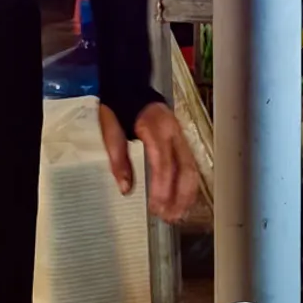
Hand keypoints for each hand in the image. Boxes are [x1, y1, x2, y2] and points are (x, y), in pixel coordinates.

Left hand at [99, 101, 200, 222]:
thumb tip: (126, 189)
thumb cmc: (119, 109)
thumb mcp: (110, 131)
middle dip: (179, 196)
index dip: (162, 188)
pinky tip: (182, 200)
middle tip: (169, 218)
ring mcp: (181, 136)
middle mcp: (173, 133)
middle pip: (185, 168)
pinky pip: (190, 165)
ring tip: (177, 215)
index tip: (156, 208)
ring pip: (192, 168)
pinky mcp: (182, 140)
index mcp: (154, 129)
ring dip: (186, 194)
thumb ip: (118, 161)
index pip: (164, 163)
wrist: (130, 85)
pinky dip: (188, 185)